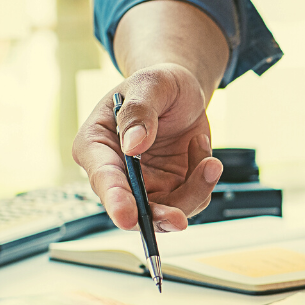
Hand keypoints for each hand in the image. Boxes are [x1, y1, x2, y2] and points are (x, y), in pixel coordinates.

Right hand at [72, 63, 222, 231]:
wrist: (181, 92)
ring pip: (166, 211)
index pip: (102, 177)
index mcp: (96, 145)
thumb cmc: (157, 86)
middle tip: (177, 219)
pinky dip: (204, 179)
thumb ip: (139, 111)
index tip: (127, 217)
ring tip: (208, 160)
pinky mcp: (171, 190)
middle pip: (132, 208)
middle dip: (156, 216)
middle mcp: (116, 172)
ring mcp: (144, 185)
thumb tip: (133, 144)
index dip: (115, 200)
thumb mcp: (150, 85)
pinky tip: (201, 149)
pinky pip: (191, 200)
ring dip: (194, 191)